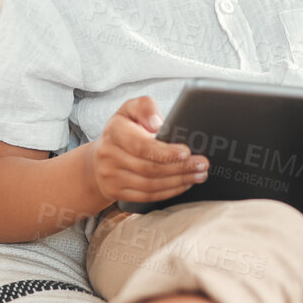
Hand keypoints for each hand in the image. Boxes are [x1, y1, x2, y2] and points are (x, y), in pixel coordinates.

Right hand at [84, 95, 208, 203]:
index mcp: (114, 132)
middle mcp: (108, 155)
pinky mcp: (116, 192)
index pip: (141, 146)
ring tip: (199, 174)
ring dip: (179, 181)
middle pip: (149, 168)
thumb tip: (157, 123)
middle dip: (180, 167)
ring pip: (150, 184)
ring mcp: (110, 176)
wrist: (99, 157)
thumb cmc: (123, 130)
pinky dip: (169, 191)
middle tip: (202, 164)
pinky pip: (147, 196)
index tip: (187, 152)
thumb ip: (145, 107)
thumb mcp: (130, 110)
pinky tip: (184, 184)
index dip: (165, 152)